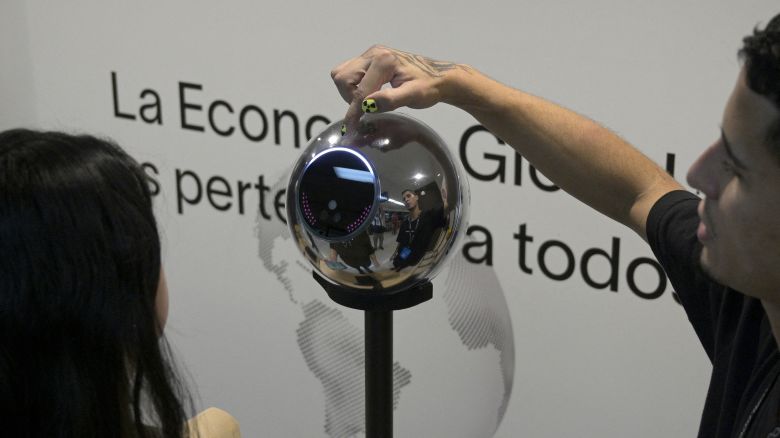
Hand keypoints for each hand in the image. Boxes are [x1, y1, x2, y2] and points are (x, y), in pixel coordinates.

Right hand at [330, 45, 470, 128]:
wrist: (438, 76)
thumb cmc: (429, 87)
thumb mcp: (413, 96)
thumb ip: (390, 100)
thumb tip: (366, 106)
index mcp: (384, 61)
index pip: (359, 90)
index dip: (354, 111)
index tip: (351, 129)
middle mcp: (373, 53)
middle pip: (342, 77)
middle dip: (350, 97)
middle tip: (367, 109)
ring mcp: (370, 54)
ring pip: (342, 74)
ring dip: (349, 92)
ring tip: (368, 101)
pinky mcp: (369, 58)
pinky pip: (349, 72)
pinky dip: (352, 86)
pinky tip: (369, 94)